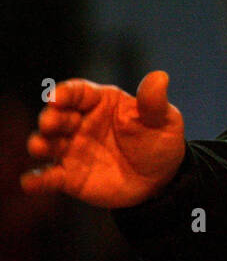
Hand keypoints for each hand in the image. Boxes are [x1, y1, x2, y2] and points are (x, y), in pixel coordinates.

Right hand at [22, 70, 186, 207]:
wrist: (161, 179)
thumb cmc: (159, 142)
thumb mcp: (162, 121)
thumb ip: (153, 102)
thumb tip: (160, 77)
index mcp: (101, 102)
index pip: (77, 92)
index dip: (65, 93)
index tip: (57, 97)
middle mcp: (80, 123)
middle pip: (58, 116)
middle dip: (50, 118)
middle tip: (49, 123)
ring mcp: (72, 149)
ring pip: (47, 143)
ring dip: (39, 144)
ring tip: (39, 147)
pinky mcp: (68, 176)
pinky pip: (47, 177)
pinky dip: (36, 180)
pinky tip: (30, 183)